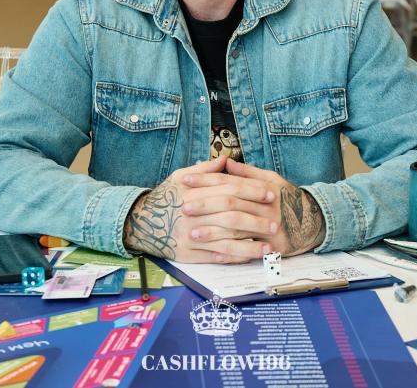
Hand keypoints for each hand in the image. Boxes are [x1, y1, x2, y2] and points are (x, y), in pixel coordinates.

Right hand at [122, 155, 276, 262]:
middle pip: (231, 214)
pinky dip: (234, 257)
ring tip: (268, 246)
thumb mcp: (181, 176)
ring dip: (250, 244)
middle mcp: (193, 213)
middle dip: (256, 219)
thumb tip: (226, 159)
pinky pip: (215, 256)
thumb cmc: (167, 196)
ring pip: (226, 240)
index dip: (252, 190)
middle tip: (275, 222)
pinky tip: (249, 256)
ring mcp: (190, 235)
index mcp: (194, 190)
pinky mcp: (188, 254)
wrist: (141, 222)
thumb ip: (205, 169)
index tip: (270, 194)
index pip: (230, 189)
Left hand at [182, 159, 324, 256]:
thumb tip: (224, 161)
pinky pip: (247, 253)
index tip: (186, 180)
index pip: (229, 182)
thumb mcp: (270, 179)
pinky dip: (230, 254)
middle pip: (231, 206)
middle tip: (184, 207)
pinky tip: (211, 254)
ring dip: (213, 233)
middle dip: (206, 206)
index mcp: (263, 187)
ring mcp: (270, 230)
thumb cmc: (286, 197)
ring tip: (192, 233)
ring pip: (237, 231)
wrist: (313, 222)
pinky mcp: (272, 249)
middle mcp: (267, 208)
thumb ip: (246, 172)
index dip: (206, 180)